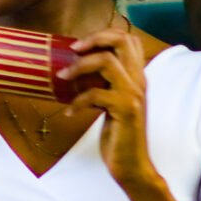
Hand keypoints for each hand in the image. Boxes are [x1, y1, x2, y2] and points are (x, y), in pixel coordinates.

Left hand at [58, 27, 157, 188]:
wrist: (132, 165)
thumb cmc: (119, 135)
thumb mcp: (112, 105)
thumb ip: (104, 86)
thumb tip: (76, 71)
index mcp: (136, 77)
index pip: (129, 40)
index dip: (104, 35)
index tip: (81, 44)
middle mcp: (138, 81)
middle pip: (122, 41)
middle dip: (94, 39)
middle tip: (73, 49)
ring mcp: (133, 94)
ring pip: (107, 61)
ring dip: (79, 66)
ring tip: (62, 77)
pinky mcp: (125, 110)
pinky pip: (95, 94)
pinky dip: (77, 100)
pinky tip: (69, 112)